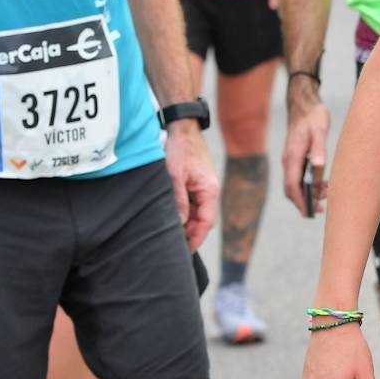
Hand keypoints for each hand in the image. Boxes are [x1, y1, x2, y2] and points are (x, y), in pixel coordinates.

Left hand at [163, 121, 218, 250]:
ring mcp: (202, 187)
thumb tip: (181, 224)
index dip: (196, 238)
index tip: (186, 252)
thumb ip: (179, 201)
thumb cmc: (180, 148)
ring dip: (185, 224)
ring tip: (169, 236)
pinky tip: (171, 218)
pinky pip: (191, 204)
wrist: (182, 126)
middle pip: (202, 220)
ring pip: (196, 213)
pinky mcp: (194, 183)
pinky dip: (183, 213)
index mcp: (210, 190)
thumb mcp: (175, 176)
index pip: (207, 222)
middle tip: (173, 248)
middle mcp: (209, 190)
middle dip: (190, 234)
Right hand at [284, 84, 330, 215]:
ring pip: (295, 184)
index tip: (310, 212)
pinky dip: (309, 184)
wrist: (304, 104)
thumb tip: (319, 167)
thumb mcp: (320, 131)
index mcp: (292, 157)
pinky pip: (299, 177)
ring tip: (326, 194)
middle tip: (322, 209)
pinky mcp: (296, 157)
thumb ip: (319, 149)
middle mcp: (288, 161)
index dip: (301, 201)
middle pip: (292, 189)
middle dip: (304, 202)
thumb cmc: (313, 116)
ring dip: (308, 193)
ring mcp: (291, 160)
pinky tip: (322, 183)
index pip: (292, 186)